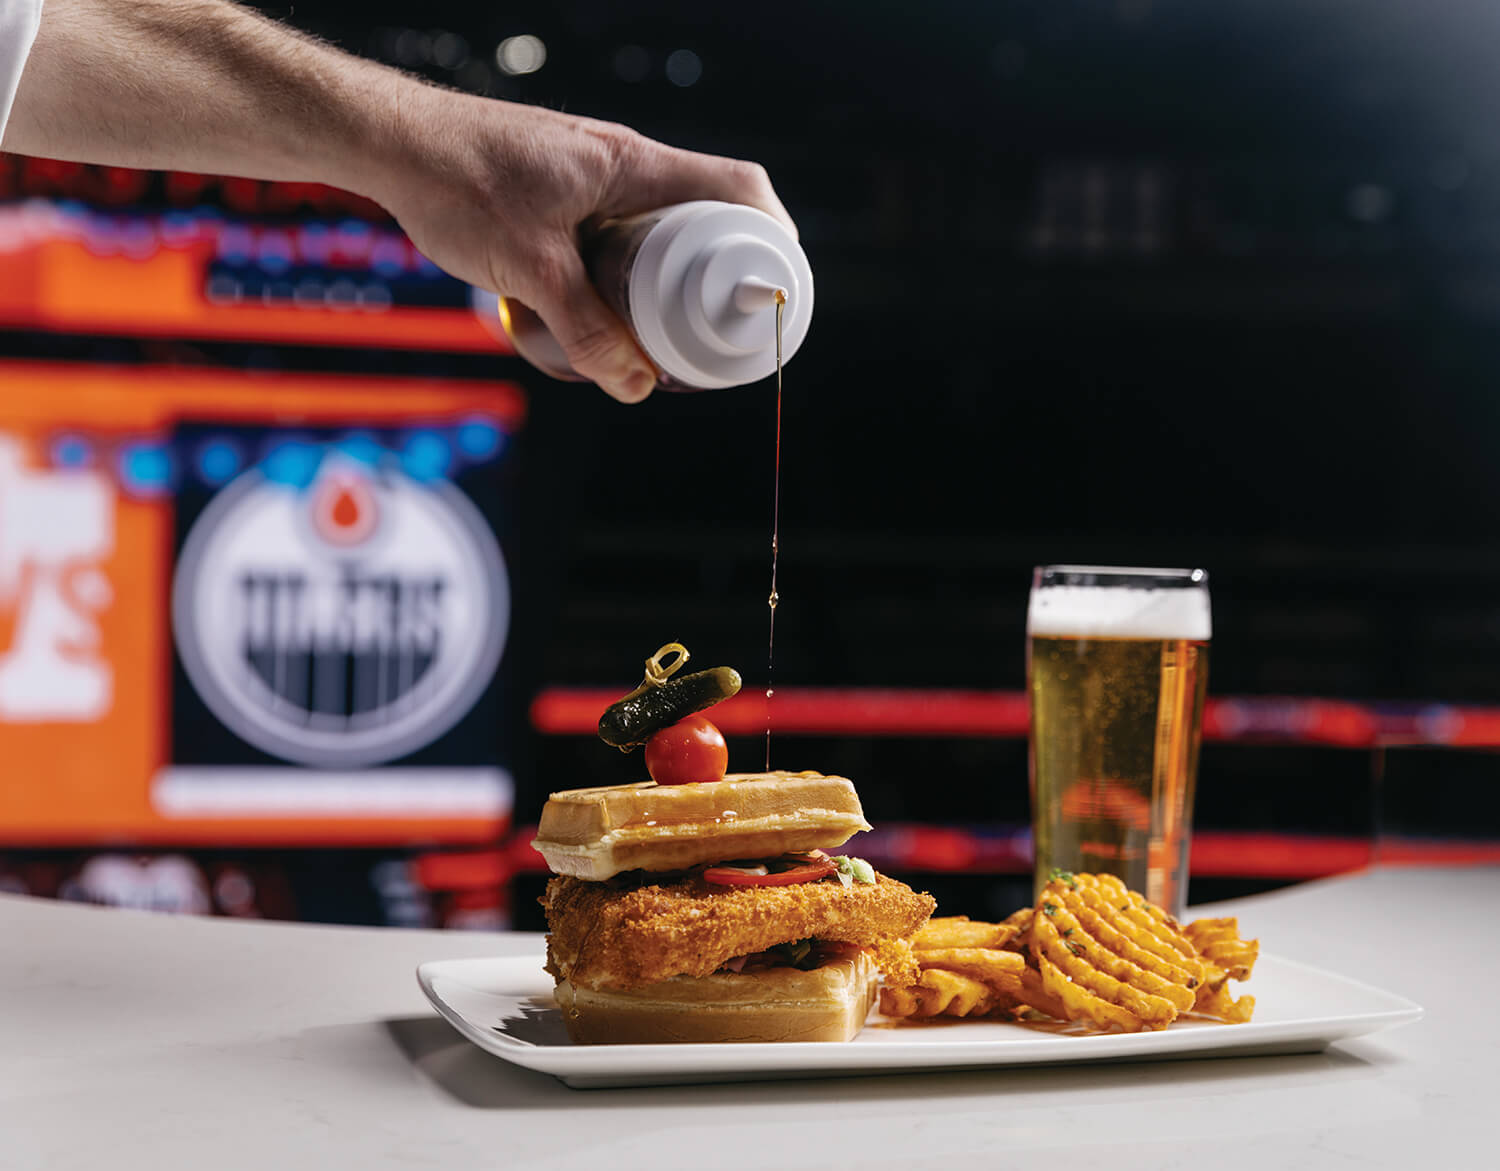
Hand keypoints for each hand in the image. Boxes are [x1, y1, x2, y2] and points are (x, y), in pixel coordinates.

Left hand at [374, 93, 795, 402]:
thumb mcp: (530, 268)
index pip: (737, 187)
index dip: (773, 235)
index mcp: (633, 165)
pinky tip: (613, 307)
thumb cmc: (456, 182)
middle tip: (721, 325)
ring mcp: (595, 178)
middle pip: (708, 212)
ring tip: (669, 327)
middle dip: (723, 271)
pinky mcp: (566, 194)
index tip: (779, 285)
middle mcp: (624, 165)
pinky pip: (624, 232)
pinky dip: (633, 271)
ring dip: (674, 275)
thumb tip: (636, 386)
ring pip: (663, 227)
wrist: (389, 144)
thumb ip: (585, 330)